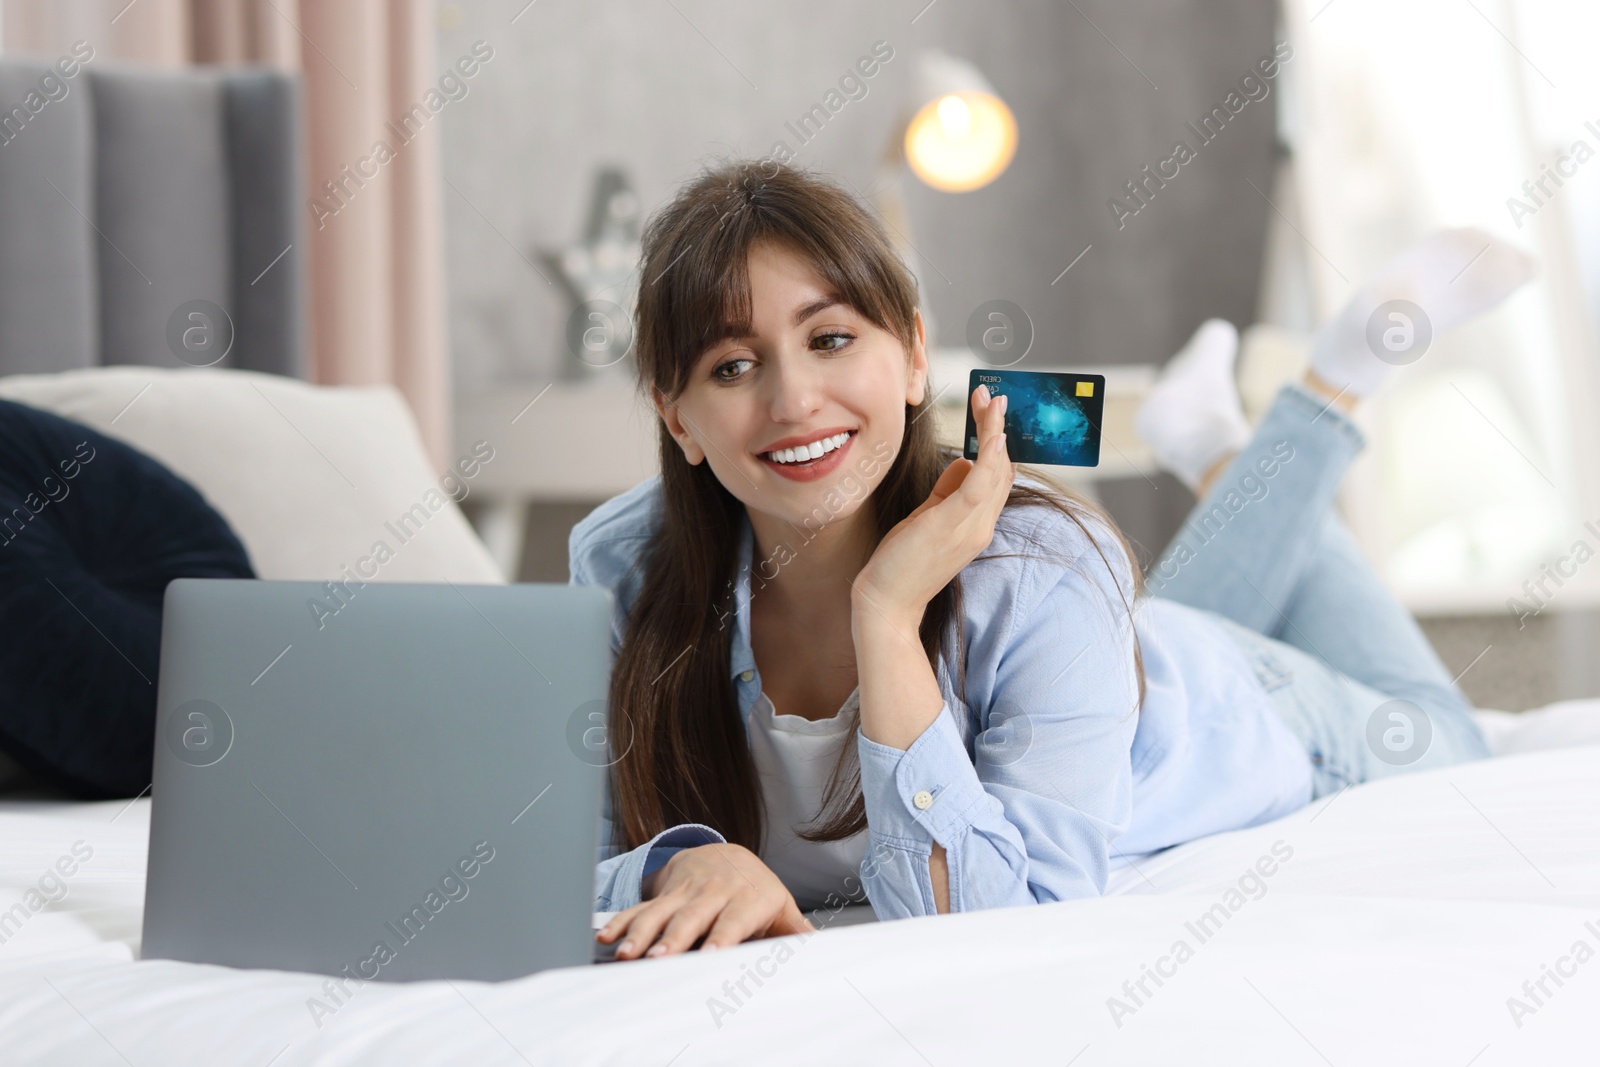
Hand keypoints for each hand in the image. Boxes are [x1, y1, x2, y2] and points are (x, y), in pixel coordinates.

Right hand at [594, 843, 814, 960]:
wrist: (726, 852)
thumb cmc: (756, 889)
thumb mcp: (780, 904)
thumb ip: (794, 929)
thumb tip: (816, 946)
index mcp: (747, 898)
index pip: (734, 920)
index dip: (721, 937)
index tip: (709, 956)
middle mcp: (714, 893)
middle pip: (691, 918)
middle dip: (673, 938)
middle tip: (658, 958)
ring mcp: (685, 892)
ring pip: (660, 914)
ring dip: (640, 934)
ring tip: (626, 955)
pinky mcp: (663, 894)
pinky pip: (639, 908)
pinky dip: (621, 923)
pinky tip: (605, 938)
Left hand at [851, 383, 1013, 627]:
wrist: (887, 602)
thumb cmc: (902, 562)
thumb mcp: (928, 517)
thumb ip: (948, 491)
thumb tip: (963, 461)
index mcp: (976, 522)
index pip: (997, 475)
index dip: (997, 441)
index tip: (989, 411)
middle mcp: (981, 524)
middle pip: (1001, 467)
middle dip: (997, 427)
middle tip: (990, 395)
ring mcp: (971, 526)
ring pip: (995, 470)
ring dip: (995, 432)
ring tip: (991, 401)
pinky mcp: (953, 525)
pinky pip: (980, 486)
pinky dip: (989, 458)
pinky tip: (993, 436)